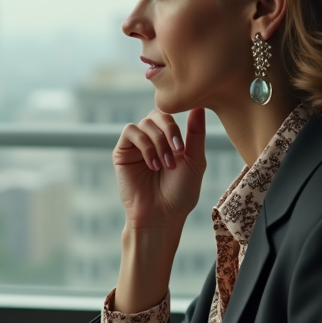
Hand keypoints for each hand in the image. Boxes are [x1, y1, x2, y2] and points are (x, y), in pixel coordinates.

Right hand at [113, 107, 205, 230]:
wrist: (161, 216)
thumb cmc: (180, 193)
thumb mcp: (195, 161)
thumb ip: (196, 134)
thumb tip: (199, 106)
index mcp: (170, 140)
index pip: (171, 115)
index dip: (177, 125)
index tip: (182, 148)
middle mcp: (153, 140)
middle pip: (157, 114)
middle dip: (168, 130)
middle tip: (176, 152)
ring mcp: (136, 146)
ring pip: (144, 123)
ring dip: (158, 142)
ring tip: (164, 165)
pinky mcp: (122, 152)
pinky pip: (130, 132)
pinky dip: (144, 145)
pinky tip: (152, 164)